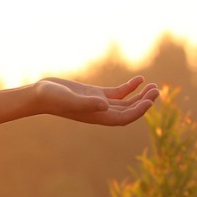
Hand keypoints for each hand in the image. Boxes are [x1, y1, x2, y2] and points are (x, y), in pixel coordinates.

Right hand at [32, 76, 158, 125]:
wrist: (39, 94)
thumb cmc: (52, 98)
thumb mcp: (69, 99)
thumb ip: (87, 103)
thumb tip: (104, 104)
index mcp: (97, 116)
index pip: (124, 118)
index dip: (139, 111)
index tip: (150, 101)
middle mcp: (100, 111)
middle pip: (129, 110)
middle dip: (144, 102)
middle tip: (157, 91)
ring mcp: (98, 102)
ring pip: (126, 102)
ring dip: (140, 96)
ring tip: (154, 86)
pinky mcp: (94, 93)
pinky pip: (117, 93)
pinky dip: (130, 87)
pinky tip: (140, 79)